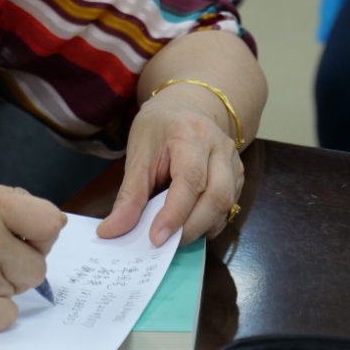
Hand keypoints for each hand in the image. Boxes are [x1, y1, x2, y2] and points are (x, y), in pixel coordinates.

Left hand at [98, 83, 243, 245]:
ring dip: (202, 227)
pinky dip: (210, 222)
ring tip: (176, 237)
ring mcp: (233, 160)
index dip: (174, 213)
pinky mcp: (238, 173)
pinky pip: (230, 205)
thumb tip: (111, 232)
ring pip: (227, 203)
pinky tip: (191, 225)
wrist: (185, 106)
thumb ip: (129, 196)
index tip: (155, 238)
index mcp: (190, 134)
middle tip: (165, 244)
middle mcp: (219, 146)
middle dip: (191, 227)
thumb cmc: (158, 128)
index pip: (189, 180)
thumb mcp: (137, 155)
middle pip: (216, 195)